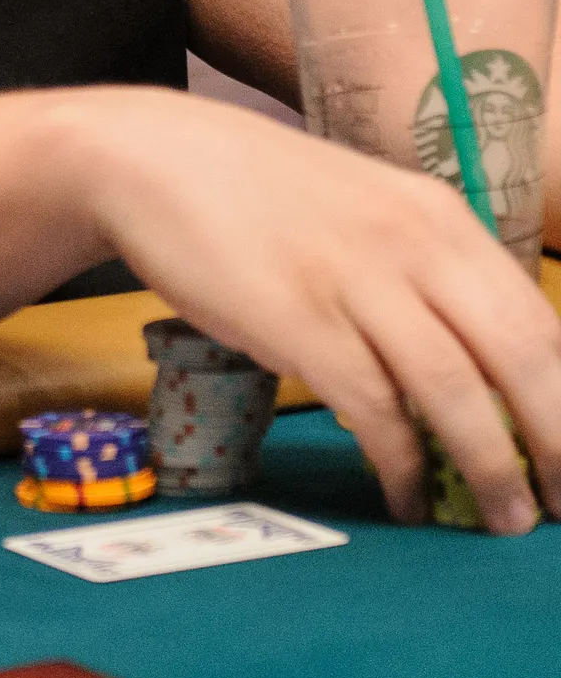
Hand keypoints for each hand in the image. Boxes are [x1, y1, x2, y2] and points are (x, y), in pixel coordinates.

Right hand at [76, 88, 560, 533]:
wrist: (157, 158)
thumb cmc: (262, 195)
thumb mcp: (366, 210)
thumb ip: (424, 271)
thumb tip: (488, 365)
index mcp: (436, 213)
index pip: (538, 319)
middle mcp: (409, 240)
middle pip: (517, 356)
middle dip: (554, 440)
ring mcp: (353, 279)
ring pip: (455, 388)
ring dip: (493, 466)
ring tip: (507, 518)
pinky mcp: (296, 319)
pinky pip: (373, 407)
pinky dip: (403, 462)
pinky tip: (408, 493)